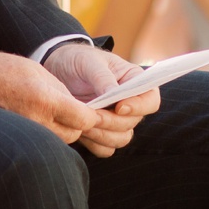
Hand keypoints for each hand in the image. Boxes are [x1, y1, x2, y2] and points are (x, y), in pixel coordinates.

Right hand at [0, 47, 99, 145]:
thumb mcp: (36, 70)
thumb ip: (61, 91)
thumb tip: (79, 107)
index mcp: (45, 100)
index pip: (85, 120)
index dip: (94, 114)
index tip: (95, 109)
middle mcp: (36, 122)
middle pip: (74, 134)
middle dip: (79, 123)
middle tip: (75, 110)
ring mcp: (25, 135)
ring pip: (58, 141)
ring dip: (62, 130)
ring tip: (54, 113)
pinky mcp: (15, 142)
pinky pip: (40, 142)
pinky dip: (45, 135)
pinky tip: (39, 121)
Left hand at [44, 43, 159, 157]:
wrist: (57, 70)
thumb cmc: (77, 59)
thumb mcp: (89, 62)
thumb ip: (103, 78)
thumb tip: (115, 96)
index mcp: (134, 81)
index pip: (151, 100)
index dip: (139, 107)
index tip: (118, 107)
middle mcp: (131, 103)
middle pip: (133, 123)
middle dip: (111, 122)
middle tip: (89, 115)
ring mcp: (117, 120)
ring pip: (120, 139)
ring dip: (101, 135)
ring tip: (82, 123)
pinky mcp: (102, 132)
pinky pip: (105, 148)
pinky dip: (93, 143)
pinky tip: (78, 130)